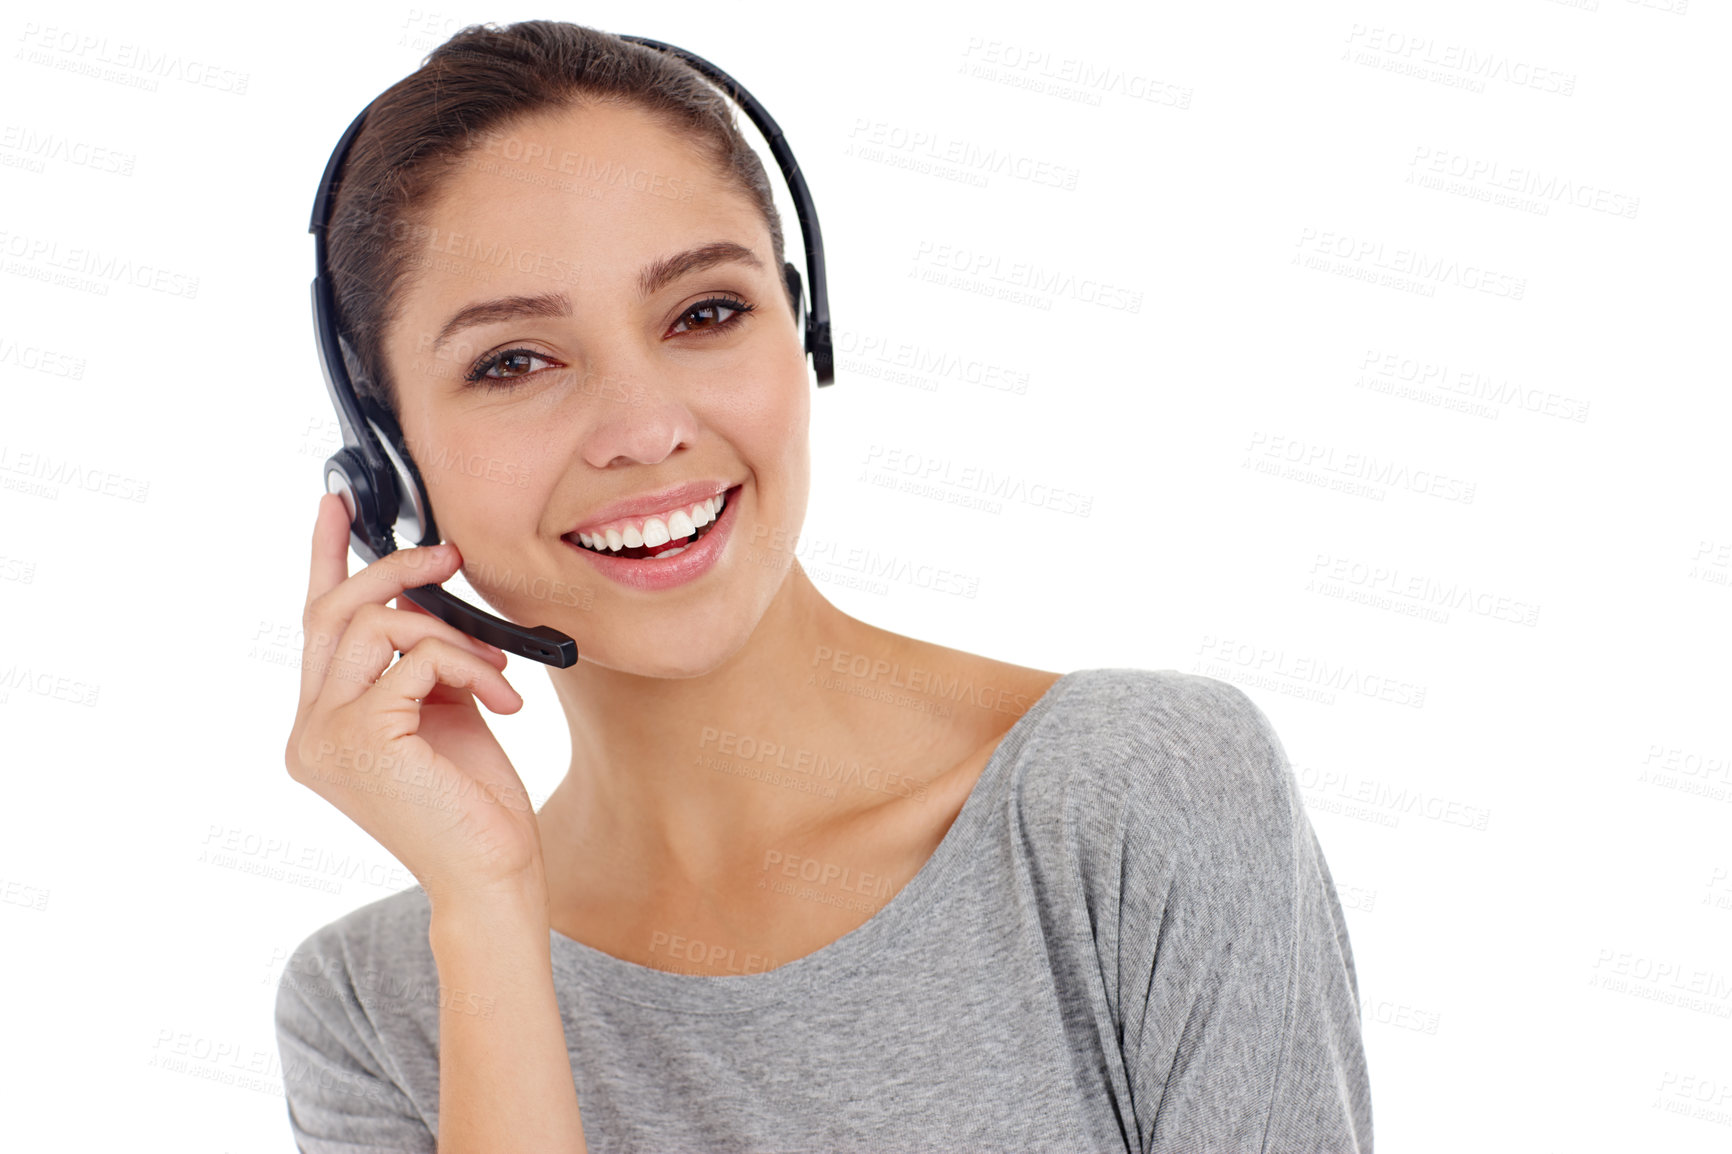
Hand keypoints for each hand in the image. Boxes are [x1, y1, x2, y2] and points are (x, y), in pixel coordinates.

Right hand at [284, 493, 545, 908]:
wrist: (494, 874)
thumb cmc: (475, 802)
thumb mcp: (444, 711)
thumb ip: (418, 659)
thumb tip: (421, 593)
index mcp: (321, 724)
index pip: (316, 625)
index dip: (324, 558)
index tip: (337, 505)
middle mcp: (307, 732)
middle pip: (335, 613)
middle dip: (395, 570)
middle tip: (448, 554)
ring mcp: (323, 737)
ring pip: (374, 626)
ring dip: (449, 632)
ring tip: (496, 670)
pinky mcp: (359, 739)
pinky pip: (416, 658)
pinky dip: (467, 666)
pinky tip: (502, 704)